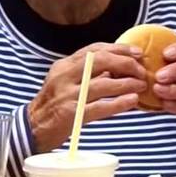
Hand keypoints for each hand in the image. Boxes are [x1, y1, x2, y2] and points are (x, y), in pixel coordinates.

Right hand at [28, 43, 146, 152]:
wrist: (33, 127)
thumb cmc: (53, 104)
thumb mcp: (66, 81)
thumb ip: (88, 73)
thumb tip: (118, 68)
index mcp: (64, 65)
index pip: (94, 49)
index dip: (118, 49)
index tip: (136, 52)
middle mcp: (65, 76)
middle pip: (100, 61)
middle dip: (125, 63)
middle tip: (142, 70)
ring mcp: (68, 94)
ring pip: (103, 83)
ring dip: (127, 83)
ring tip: (142, 85)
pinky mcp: (72, 113)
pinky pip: (101, 107)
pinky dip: (119, 103)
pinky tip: (133, 101)